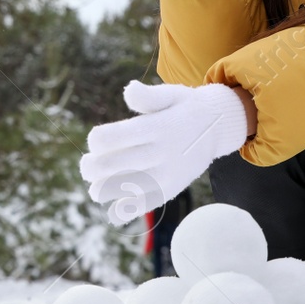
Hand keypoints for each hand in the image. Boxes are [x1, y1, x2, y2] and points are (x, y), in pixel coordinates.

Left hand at [80, 81, 250, 225]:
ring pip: (124, 189)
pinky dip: (123, 212)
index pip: (114, 137)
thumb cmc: (185, 109)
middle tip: (87, 166)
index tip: (96, 140)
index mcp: (156, 127)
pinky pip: (142, 206)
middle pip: (113, 165)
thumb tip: (128, 90)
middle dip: (91, 168)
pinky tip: (112, 211)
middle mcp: (160, 152)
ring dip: (101, 191)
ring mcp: (165, 175)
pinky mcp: (168, 191)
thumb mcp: (171, 94)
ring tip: (96, 188)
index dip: (97, 140)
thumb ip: (148, 96)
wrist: (217, 129)